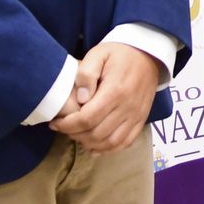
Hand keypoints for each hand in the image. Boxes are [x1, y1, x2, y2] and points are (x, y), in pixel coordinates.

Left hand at [48, 43, 165, 153]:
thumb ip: (86, 74)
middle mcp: (128, 107)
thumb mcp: (98, 54)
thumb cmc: (119, 54)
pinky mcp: (141, 119)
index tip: (55, 123)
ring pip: (111, 142)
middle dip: (75, 134)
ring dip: (90, 144)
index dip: (67, 125)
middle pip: (97, 133)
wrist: (148, 55)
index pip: (87, 119)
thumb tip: (80, 99)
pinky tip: (95, 147)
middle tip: (64, 128)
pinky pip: (125, 142)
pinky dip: (109, 149)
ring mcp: (136, 115)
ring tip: (77, 135)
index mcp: (115, 90)